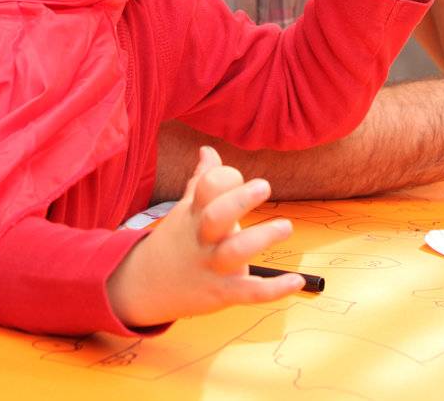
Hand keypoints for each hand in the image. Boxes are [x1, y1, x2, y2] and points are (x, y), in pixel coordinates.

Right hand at [106, 147, 301, 327]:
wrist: (147, 285)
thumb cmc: (176, 241)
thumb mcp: (185, 210)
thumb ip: (201, 180)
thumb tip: (208, 150)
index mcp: (195, 214)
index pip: (207, 188)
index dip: (224, 179)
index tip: (237, 176)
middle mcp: (202, 238)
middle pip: (217, 216)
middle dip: (240, 200)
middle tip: (264, 186)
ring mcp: (211, 266)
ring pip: (234, 252)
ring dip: (261, 238)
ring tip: (286, 226)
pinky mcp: (221, 293)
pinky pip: (249, 293)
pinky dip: (274, 289)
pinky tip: (296, 281)